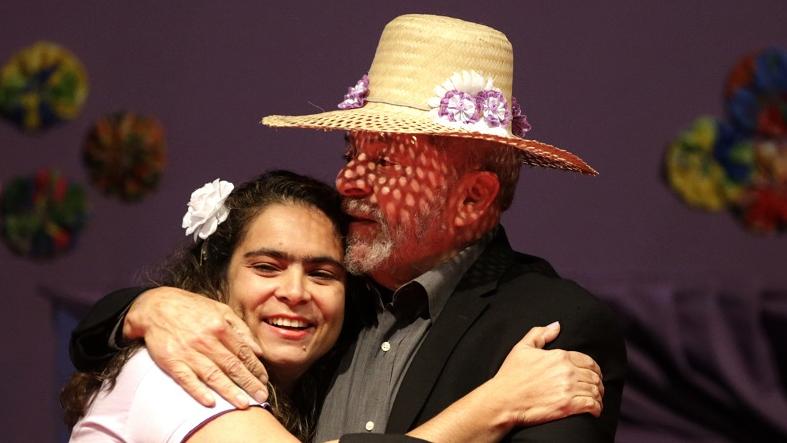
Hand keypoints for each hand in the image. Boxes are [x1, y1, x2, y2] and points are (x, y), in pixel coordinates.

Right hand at [123, 287, 268, 407]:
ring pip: (213, 375)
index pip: (243, 352)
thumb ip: (240, 328)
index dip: (256, 368)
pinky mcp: (171, 361)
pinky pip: (187, 379)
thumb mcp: (220, 309)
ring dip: (230, 391)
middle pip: (232, 366)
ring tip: (244, 404)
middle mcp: (206, 340)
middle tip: (262, 397)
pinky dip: (199, 391)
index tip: (264, 380)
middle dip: (249, 383)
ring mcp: (188, 352)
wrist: (155, 306)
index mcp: (220, 327)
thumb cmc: (191, 308)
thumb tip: (257, 349)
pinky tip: (211, 402)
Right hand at [487, 322, 603, 426]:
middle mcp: (567, 371)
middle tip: (597, 388)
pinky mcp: (567, 406)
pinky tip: (594, 409)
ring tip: (596, 400)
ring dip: (598, 396)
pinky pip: (591, 405)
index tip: (594, 375)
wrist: (503, 400)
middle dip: (598, 383)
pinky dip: (596, 407)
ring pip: (594, 390)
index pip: (588, 361)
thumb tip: (556, 325)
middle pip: (594, 376)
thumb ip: (540, 334)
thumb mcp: (521, 348)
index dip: (594, 369)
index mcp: (559, 356)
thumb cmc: (510, 375)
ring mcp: (568, 389)